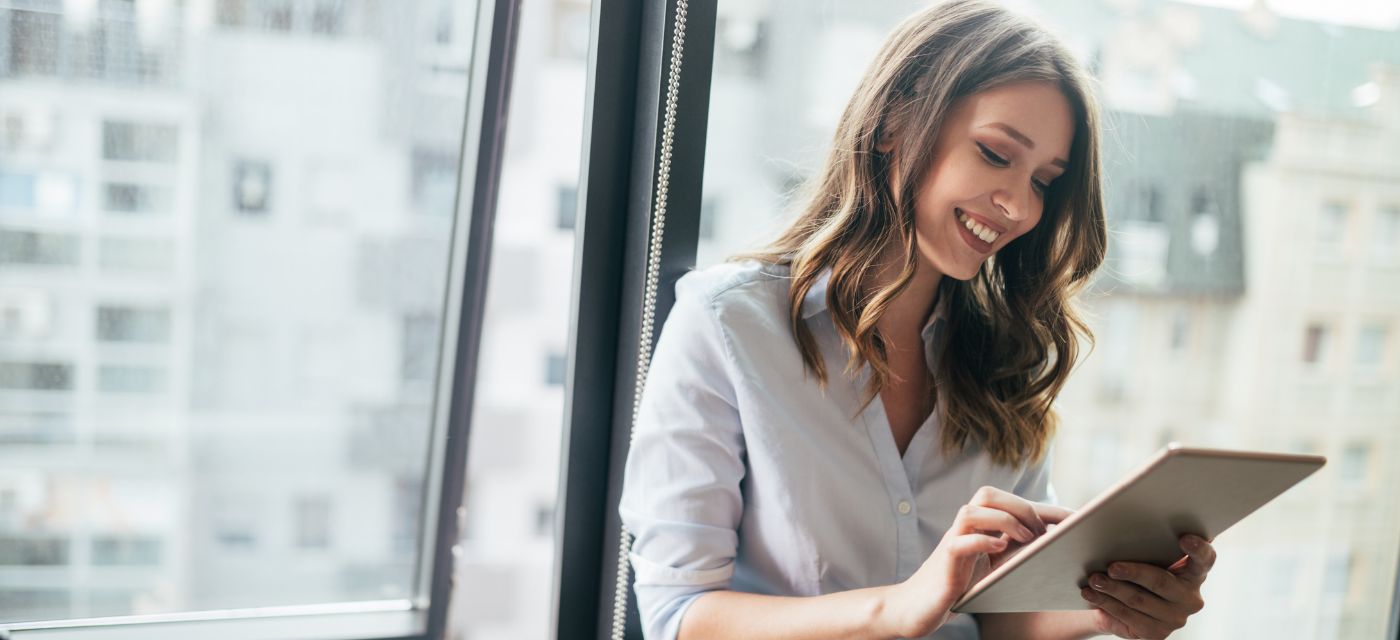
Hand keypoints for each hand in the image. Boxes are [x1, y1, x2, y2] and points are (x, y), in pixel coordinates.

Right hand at [883, 486, 1072, 637]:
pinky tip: (999, 550)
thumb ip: (1015, 552)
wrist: (919, 607)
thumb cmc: (960, 587)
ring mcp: (952, 542)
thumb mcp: (994, 567)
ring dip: (1004, 520)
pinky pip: (961, 541)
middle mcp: (965, 529)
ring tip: (1025, 539)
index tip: (1077, 519)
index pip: (1012, 503)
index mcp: (979, 527)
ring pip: (972, 511)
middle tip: (1041, 534)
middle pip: (988, 494)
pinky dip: (983, 541)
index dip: (1046, 508)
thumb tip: (1055, 546)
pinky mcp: (944, 562)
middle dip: (1021, 508)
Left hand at [1081, 534, 1215, 638]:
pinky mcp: (1156, 634)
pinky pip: (1128, 617)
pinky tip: (1091, 594)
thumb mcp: (1144, 555)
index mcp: (1194, 572)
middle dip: (1133, 572)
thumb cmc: (1136, 568)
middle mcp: (1190, 597)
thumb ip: (1145, 540)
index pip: (1205, 559)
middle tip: (1112, 567)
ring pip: (1139, 600)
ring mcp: (1175, 618)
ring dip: (1112, 589)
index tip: (1184, 537)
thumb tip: (1112, 518)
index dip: (1198, 548)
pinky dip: (1106, 603)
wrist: (1121, 605)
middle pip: (1161, 581)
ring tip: (1094, 579)